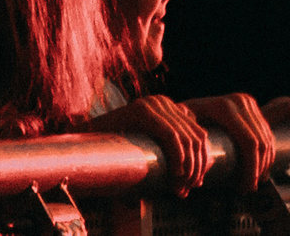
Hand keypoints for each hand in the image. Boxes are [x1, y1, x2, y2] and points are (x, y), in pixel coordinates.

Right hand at [92, 94, 216, 195]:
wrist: (87, 138)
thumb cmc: (117, 146)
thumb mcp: (148, 144)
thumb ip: (170, 146)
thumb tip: (198, 169)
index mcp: (168, 106)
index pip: (198, 133)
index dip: (202, 160)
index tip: (196, 184)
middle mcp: (163, 101)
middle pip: (195, 136)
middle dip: (196, 167)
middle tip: (188, 189)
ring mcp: (153, 104)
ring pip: (185, 138)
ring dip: (187, 167)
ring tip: (180, 186)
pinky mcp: (143, 112)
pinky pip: (170, 136)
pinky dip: (177, 158)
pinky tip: (175, 174)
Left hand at [185, 93, 276, 191]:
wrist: (189, 102)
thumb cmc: (181, 120)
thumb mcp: (180, 127)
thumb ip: (187, 141)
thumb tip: (202, 158)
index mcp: (224, 108)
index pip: (249, 143)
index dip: (251, 168)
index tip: (245, 187)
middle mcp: (239, 101)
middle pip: (260, 143)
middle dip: (258, 170)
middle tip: (248, 189)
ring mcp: (248, 102)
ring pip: (266, 139)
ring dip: (264, 165)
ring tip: (251, 183)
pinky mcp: (253, 106)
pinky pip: (267, 133)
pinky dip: (266, 154)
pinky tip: (259, 170)